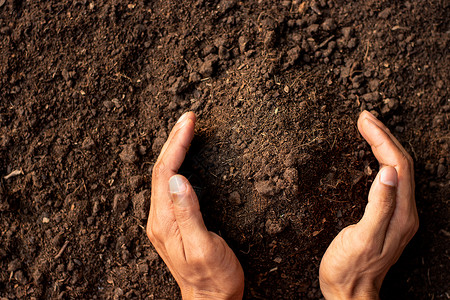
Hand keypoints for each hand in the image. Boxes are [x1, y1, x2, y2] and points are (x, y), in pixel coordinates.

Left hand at [146, 112, 243, 299]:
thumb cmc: (213, 278)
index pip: (166, 171)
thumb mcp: (203, 247)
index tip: (190, 122)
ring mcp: (164, 219)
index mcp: (164, 220)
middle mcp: (159, 217)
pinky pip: (170, 184)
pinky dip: (178, 164)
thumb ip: (189, 213)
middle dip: (174, 140)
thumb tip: (179, 178)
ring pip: (164, 175)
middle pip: (161, 169)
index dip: (177, 143)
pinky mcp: (173, 221)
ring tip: (186, 129)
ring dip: (174, 149)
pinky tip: (185, 158)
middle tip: (188, 117)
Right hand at [319, 111, 418, 299]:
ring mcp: (398, 214)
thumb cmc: (350, 268)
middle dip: (384, 135)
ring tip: (368, 128)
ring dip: (384, 145)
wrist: (349, 293)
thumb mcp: (362, 238)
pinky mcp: (387, 217)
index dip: (381, 139)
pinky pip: (390, 179)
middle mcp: (404, 212)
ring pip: (397, 169)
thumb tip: (387, 171)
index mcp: (400, 214)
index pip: (397, 164)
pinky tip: (371, 156)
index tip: (363, 120)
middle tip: (364, 117)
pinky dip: (380, 160)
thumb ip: (378, 206)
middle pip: (401, 163)